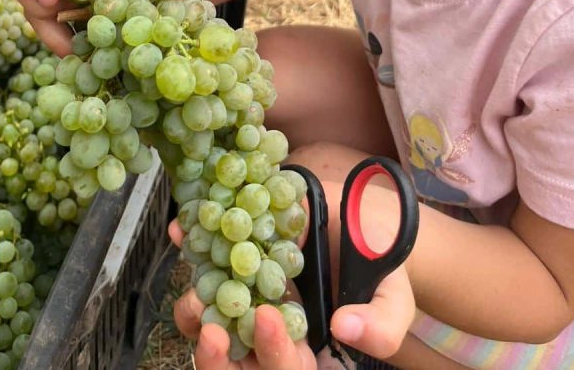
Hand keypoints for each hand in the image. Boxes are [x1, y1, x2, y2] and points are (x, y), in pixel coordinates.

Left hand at [169, 187, 415, 368]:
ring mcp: (245, 300)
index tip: (266, 319)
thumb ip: (381, 325)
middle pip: (235, 364)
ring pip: (208, 326)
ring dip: (194, 315)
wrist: (361, 219)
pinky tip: (181, 232)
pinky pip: (202, 270)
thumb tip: (344, 328)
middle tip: (210, 328)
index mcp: (305, 352)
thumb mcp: (393, 297)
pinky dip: (190, 253)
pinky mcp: (229, 266)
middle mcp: (267, 335)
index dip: (273, 354)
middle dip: (216, 356)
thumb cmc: (379, 268)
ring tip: (194, 292)